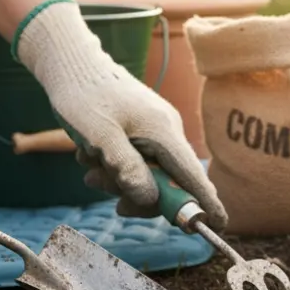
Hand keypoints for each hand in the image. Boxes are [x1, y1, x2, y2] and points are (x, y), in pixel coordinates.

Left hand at [13, 0, 227, 228]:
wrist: (71, 63)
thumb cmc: (82, 96)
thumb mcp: (99, 136)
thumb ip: (126, 167)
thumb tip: (149, 199)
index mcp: (162, 131)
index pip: (191, 174)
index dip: (205, 202)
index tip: (218, 226)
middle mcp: (166, 130)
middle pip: (168, 181)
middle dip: (140, 195)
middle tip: (112, 203)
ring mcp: (155, 129)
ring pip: (149, 172)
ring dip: (120, 180)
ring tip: (89, 169)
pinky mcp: (142, 129)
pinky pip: (138, 160)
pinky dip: (116, 166)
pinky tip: (91, 155)